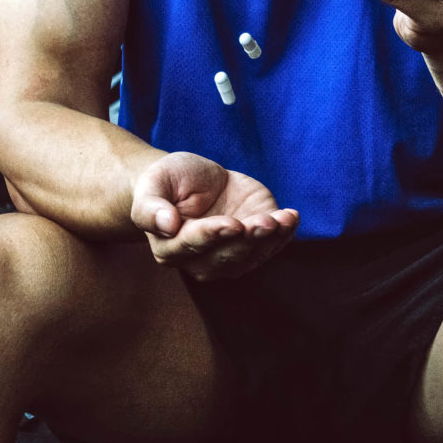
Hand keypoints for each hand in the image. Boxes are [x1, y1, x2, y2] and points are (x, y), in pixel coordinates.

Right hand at [130, 152, 298, 280]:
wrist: (192, 181)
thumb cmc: (167, 182)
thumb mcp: (153, 183)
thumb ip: (151, 207)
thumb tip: (167, 225)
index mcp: (170, 247)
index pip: (193, 246)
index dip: (213, 236)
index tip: (231, 224)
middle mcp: (200, 261)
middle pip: (226, 257)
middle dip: (247, 240)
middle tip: (264, 222)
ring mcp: (230, 256)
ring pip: (251, 256)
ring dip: (270, 240)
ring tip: (283, 219)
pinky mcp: (253, 245)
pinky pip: (271, 246)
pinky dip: (284, 234)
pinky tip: (291, 218)